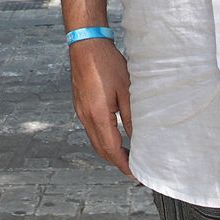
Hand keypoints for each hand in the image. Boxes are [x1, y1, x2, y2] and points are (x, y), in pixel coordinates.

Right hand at [69, 38, 133, 176]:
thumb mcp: (126, 90)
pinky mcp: (80, 106)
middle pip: (101, 149)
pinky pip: (91, 130)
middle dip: (116, 162)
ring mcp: (81, 112)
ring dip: (109, 151)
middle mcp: (86, 117)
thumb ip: (132, 117)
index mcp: (98, 115)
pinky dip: (103, 139)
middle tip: (134, 168)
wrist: (86, 45)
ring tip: (127, 155)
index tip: (135, 173)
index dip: (123, 164)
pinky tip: (114, 136)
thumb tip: (139, 138)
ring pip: (94, 141)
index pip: (111, 149)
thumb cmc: (106, 63)